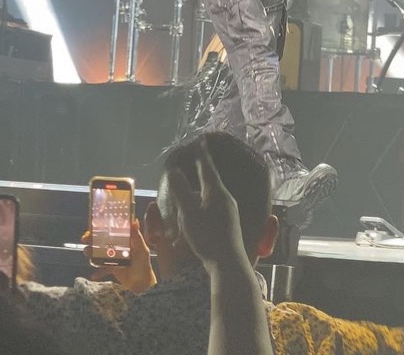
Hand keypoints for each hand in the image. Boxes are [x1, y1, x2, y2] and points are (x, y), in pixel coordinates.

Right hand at [82, 220, 155, 293]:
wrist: (141, 283)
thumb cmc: (143, 264)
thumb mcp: (142, 249)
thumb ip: (137, 236)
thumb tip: (135, 221)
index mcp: (124, 240)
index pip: (111, 230)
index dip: (102, 227)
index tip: (93, 226)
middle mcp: (117, 247)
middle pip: (101, 241)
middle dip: (92, 239)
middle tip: (85, 239)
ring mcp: (112, 257)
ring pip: (98, 253)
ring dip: (91, 253)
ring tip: (88, 253)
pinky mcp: (110, 268)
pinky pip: (101, 269)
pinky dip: (97, 272)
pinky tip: (94, 276)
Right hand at [167, 137, 244, 270]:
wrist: (229, 264)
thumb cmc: (207, 237)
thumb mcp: (189, 213)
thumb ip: (181, 191)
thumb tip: (175, 170)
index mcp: (216, 191)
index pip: (207, 166)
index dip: (202, 153)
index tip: (201, 139)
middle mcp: (225, 197)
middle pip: (212, 177)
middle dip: (204, 166)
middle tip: (198, 155)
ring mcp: (229, 210)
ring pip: (214, 190)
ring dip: (205, 182)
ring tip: (198, 178)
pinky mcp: (228, 222)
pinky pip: (215, 202)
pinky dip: (206, 196)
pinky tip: (203, 204)